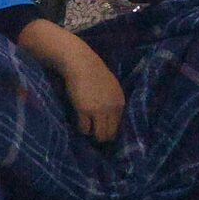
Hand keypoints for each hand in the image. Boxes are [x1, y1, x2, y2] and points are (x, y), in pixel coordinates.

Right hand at [18, 21, 124, 141]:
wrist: (80, 62)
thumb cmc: (93, 73)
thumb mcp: (110, 88)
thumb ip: (112, 102)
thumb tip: (108, 120)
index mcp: (120, 102)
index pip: (118, 127)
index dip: (108, 131)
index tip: (100, 131)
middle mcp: (112, 108)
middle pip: (109, 134)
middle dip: (100, 136)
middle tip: (92, 133)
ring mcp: (99, 110)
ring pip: (98, 135)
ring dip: (91, 134)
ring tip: (86, 128)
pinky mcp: (84, 110)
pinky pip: (84, 129)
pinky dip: (81, 128)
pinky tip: (78, 121)